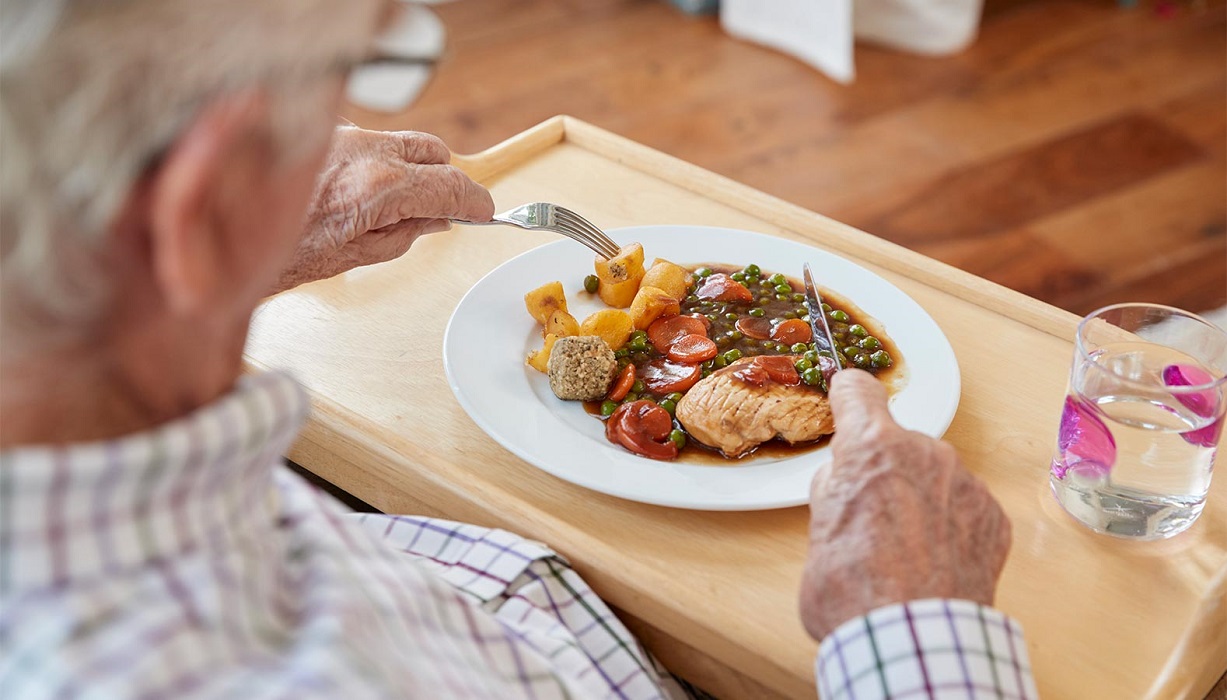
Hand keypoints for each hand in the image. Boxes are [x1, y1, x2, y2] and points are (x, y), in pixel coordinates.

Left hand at [274, 127, 493, 291]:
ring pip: (401, 141)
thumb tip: (437, 220)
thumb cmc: (283, 255)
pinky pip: (365, 140)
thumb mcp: (359, 257)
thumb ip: (408, 234)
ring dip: (410, 167)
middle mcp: (364, 152)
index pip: (451, 185)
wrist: (224, 238)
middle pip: (434, 151)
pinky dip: (373, 160)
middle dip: (445, 178)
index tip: (483, 211)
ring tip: (396, 202)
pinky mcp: (321, 132)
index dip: (475, 201)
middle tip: (443, 208)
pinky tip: (357, 189)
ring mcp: (342, 137)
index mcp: (380, 188)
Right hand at [799, 369, 1011, 641]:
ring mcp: (965, 483)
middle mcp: (924, 452)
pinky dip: (951, 528)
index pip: (857, 391)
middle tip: (869, 519)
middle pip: (899, 444)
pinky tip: (935, 562)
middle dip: (885, 471)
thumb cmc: (853, 589)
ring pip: (935, 476)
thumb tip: (847, 479)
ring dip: (921, 499)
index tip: (846, 400)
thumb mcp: (818, 529)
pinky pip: (965, 507)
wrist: (911, 641)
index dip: (848, 397)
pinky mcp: (993, 517)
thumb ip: (835, 489)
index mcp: (871, 447)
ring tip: (905, 551)